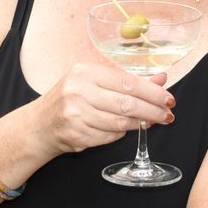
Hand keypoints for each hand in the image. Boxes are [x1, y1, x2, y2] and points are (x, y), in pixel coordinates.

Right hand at [33, 61, 174, 155]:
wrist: (39, 125)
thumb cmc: (70, 98)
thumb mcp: (94, 81)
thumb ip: (127, 80)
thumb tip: (161, 79)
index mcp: (84, 72)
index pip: (127, 82)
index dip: (152, 92)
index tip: (168, 98)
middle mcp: (78, 92)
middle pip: (126, 104)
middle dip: (152, 111)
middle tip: (167, 115)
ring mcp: (76, 115)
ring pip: (120, 123)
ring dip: (140, 124)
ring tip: (153, 122)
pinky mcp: (77, 135)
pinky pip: (110, 136)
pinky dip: (122, 133)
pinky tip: (127, 128)